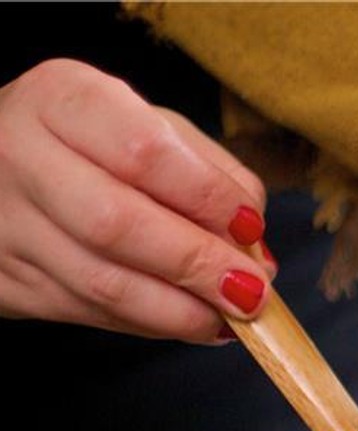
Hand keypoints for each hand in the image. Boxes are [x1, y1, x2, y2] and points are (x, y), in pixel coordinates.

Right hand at [0, 59, 275, 343]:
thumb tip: (253, 244)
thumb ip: (211, 173)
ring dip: (181, 311)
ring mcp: (5, 222)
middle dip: (198, 265)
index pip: (143, 151)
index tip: (250, 228)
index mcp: (64, 99)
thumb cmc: (93, 145)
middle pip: (118, 224)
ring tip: (230, 317)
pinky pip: (90, 314)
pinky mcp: (4, 280)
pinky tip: (189, 319)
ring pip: (103, 284)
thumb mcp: (151, 127)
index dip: (208, 198)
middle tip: (253, 292)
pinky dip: (152, 324)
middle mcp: (21, 154)